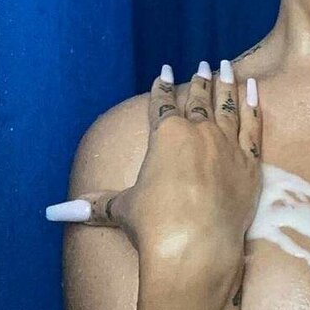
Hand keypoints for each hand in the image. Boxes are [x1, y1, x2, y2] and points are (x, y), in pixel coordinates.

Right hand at [48, 61, 262, 272]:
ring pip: (227, 105)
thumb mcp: (123, 210)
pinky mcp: (250, 161)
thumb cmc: (156, 224)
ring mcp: (227, 144)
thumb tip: (55, 213)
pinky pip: (253, 124)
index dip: (161, 89)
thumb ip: (96, 205)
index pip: (162, 105)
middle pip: (197, 100)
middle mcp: (198, 132)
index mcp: (166, 136)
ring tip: (227, 66)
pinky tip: (253, 88)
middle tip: (203, 64)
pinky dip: (254, 104)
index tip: (163, 73)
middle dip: (199, 81)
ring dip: (226, 84)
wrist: (197, 245)